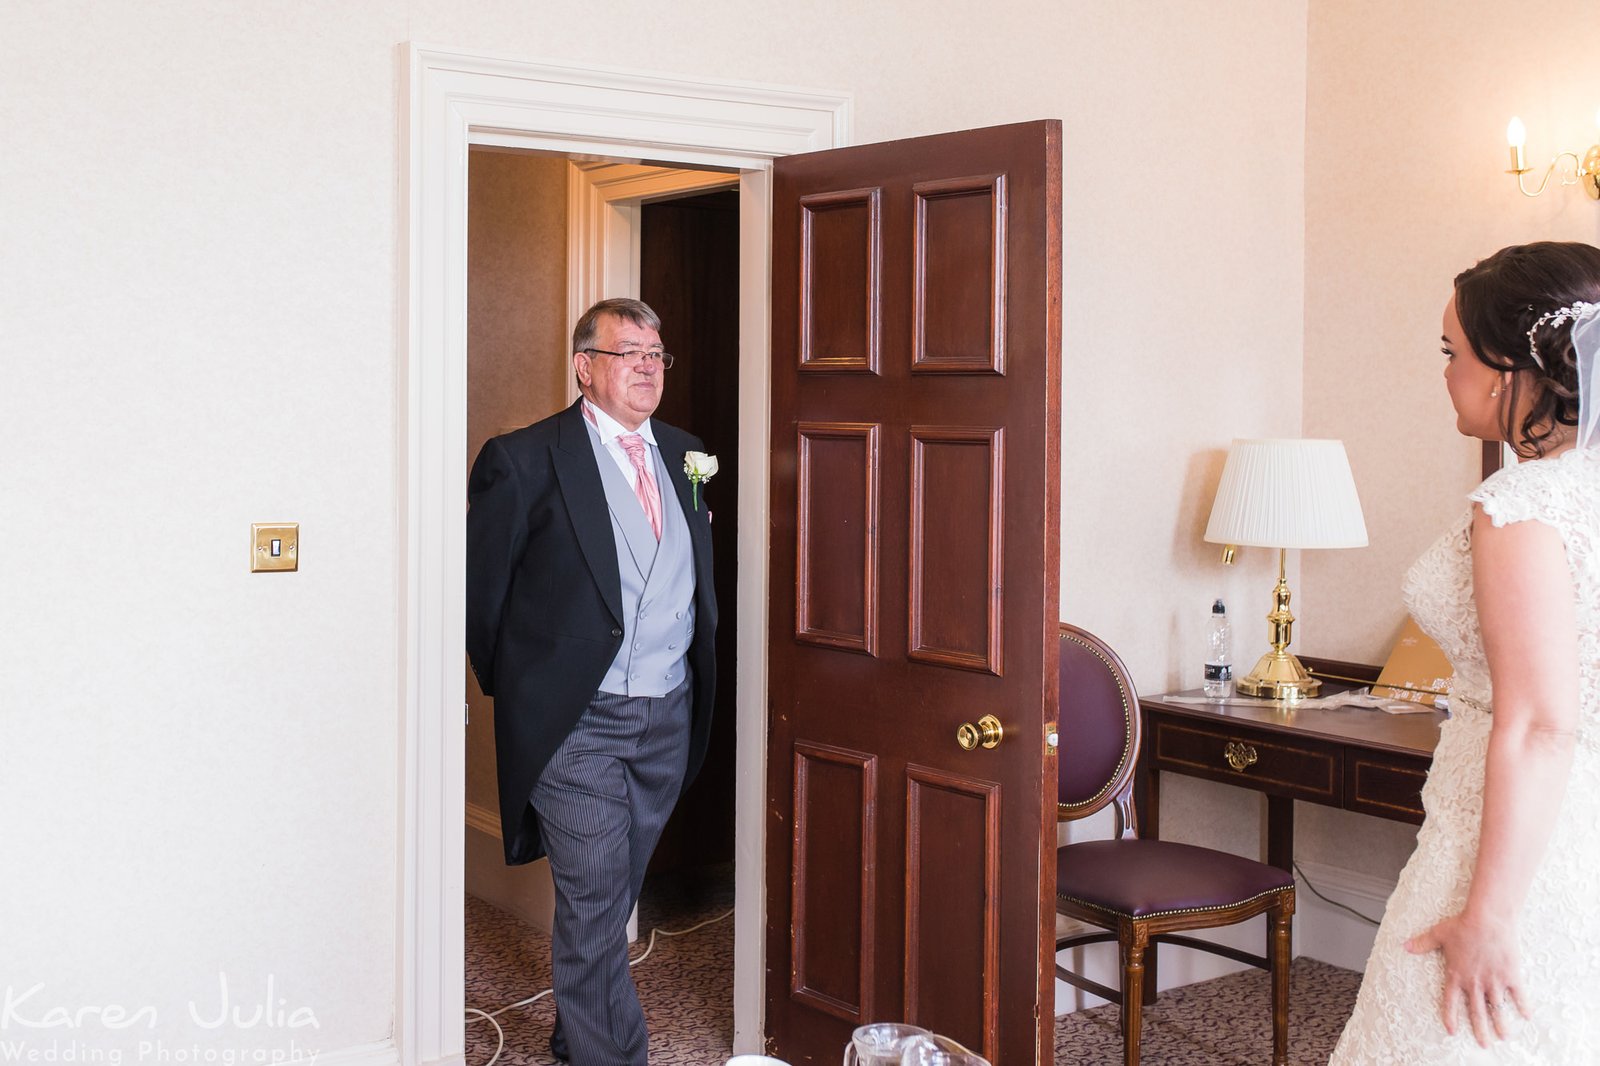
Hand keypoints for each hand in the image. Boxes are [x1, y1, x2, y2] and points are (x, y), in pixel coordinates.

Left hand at [1406, 911, 1529, 1046]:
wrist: (1487, 920)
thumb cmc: (1462, 925)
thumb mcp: (1438, 934)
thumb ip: (1422, 943)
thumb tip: (1404, 946)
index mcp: (1456, 975)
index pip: (1450, 1002)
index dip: (1451, 1016)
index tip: (1452, 1030)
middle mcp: (1475, 983)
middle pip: (1477, 1012)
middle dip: (1480, 1030)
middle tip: (1483, 1044)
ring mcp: (1494, 981)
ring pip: (1497, 1009)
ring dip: (1501, 1024)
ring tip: (1504, 1036)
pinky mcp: (1510, 976)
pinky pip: (1518, 995)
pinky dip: (1523, 1006)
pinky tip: (1527, 1016)